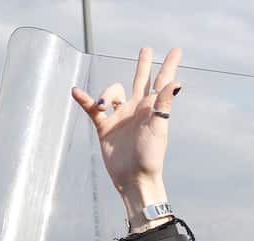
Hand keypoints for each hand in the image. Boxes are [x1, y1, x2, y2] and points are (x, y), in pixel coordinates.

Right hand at [72, 47, 182, 231]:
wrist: (134, 178)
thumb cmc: (150, 156)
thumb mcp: (158, 128)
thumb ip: (164, 103)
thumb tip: (176, 82)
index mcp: (151, 108)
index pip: (161, 81)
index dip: (168, 65)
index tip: (177, 50)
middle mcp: (136, 109)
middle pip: (139, 80)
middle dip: (142, 64)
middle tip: (145, 49)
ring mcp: (120, 117)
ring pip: (112, 92)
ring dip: (106, 93)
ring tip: (103, 105)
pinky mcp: (105, 127)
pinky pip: (92, 108)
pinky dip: (85, 99)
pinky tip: (76, 92)